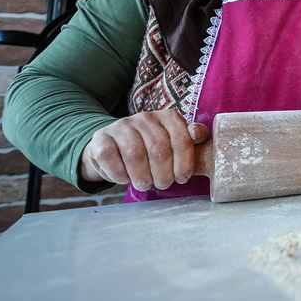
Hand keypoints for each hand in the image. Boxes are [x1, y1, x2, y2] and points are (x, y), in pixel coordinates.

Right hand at [79, 109, 208, 190]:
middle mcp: (145, 117)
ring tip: (145, 183)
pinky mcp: (101, 137)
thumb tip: (198, 134)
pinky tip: (125, 178)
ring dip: (142, 177)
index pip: (182, 139)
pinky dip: (119, 174)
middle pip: (159, 149)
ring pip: (134, 153)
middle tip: (162, 184)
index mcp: (168, 117)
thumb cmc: (151, 148)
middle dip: (163, 174)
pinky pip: (110, 157)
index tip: (182, 178)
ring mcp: (122, 126)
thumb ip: (190, 138)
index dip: (184, 163)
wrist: (115, 148)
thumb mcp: (174, 143)